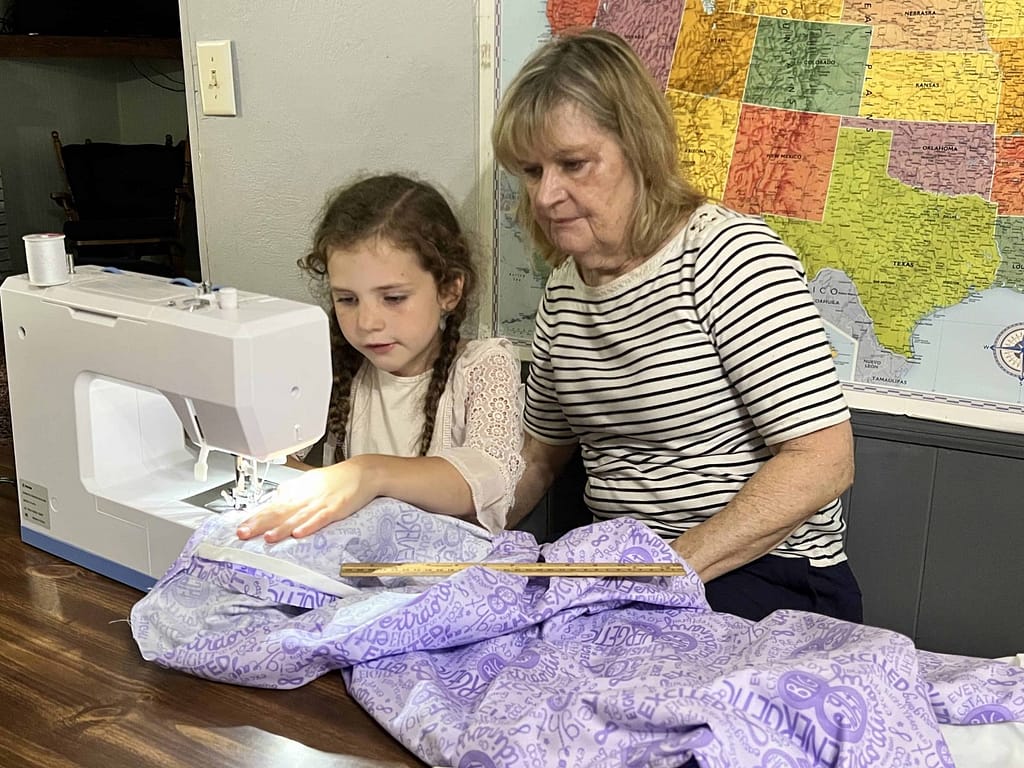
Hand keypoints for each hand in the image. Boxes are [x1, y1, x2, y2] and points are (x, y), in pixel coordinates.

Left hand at [236, 457, 378, 542]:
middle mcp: (306, 497)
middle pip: (279, 512)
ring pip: (297, 517)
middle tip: (243, 534)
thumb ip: (292, 493)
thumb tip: (275, 498)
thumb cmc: (337, 479)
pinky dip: (309, 526)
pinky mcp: (336, 508)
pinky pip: (320, 519)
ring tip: (267, 537)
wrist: (363, 472)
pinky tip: (299, 533)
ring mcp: (320, 503)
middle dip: (260, 524)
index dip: (255, 517)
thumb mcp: (310, 482)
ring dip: (281, 528)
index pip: (272, 506)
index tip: (240, 527)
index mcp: (298, 492)